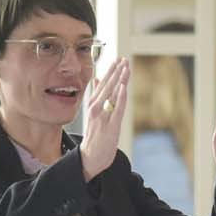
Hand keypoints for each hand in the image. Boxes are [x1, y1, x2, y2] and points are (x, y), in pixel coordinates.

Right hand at [80, 58, 129, 180]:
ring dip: (119, 80)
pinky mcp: (110, 125)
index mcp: (93, 104)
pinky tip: (123, 87)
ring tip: (125, 68)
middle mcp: (96, 108)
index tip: (117, 60)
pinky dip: (119, 97)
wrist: (90, 156)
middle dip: (116, 71)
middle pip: (108, 86)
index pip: (102, 84)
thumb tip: (98, 78)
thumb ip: (96, 95)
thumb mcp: (94, 112)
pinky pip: (116, 109)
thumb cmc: (95, 135)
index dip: (110, 71)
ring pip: (112, 94)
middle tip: (123, 59)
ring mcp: (102, 116)